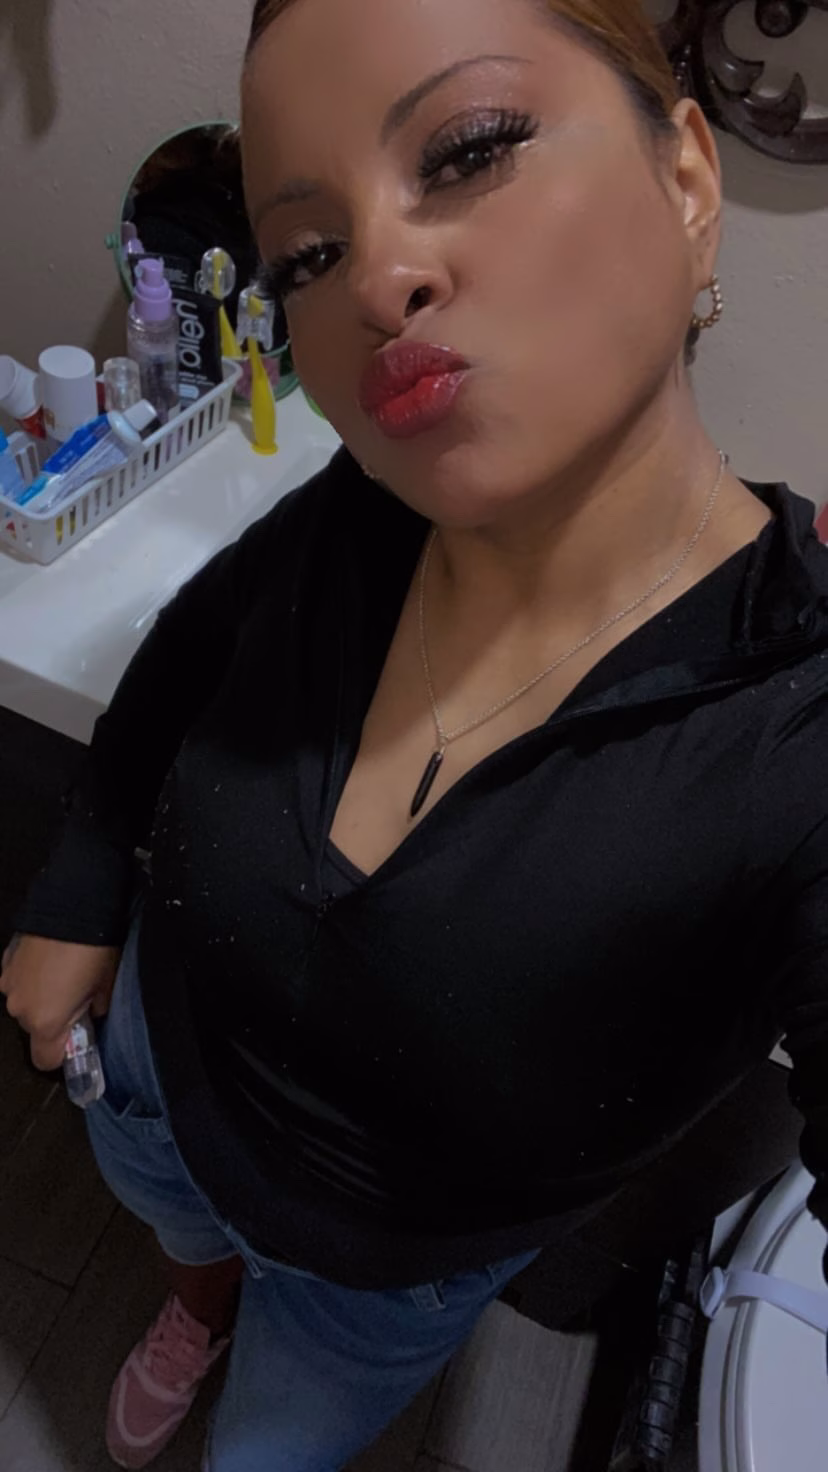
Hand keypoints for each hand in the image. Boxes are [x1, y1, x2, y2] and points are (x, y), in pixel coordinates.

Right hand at [0, 935, 120, 1071]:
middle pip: (35, 1030)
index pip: (45, 1061)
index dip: (63, 1054)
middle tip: (76, 996)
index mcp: (45, 1023)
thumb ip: (97, 1011)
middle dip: (53, 1020)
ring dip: (41, 997)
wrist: (71, 905)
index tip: (79, 1036)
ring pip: (26, 1004)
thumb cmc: (94, 951)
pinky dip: (32, 978)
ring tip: (62, 973)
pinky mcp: (5, 962)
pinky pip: (19, 982)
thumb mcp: (106, 986)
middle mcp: (20, 1010)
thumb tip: (92, 1015)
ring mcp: (8, 985)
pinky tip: (49, 959)